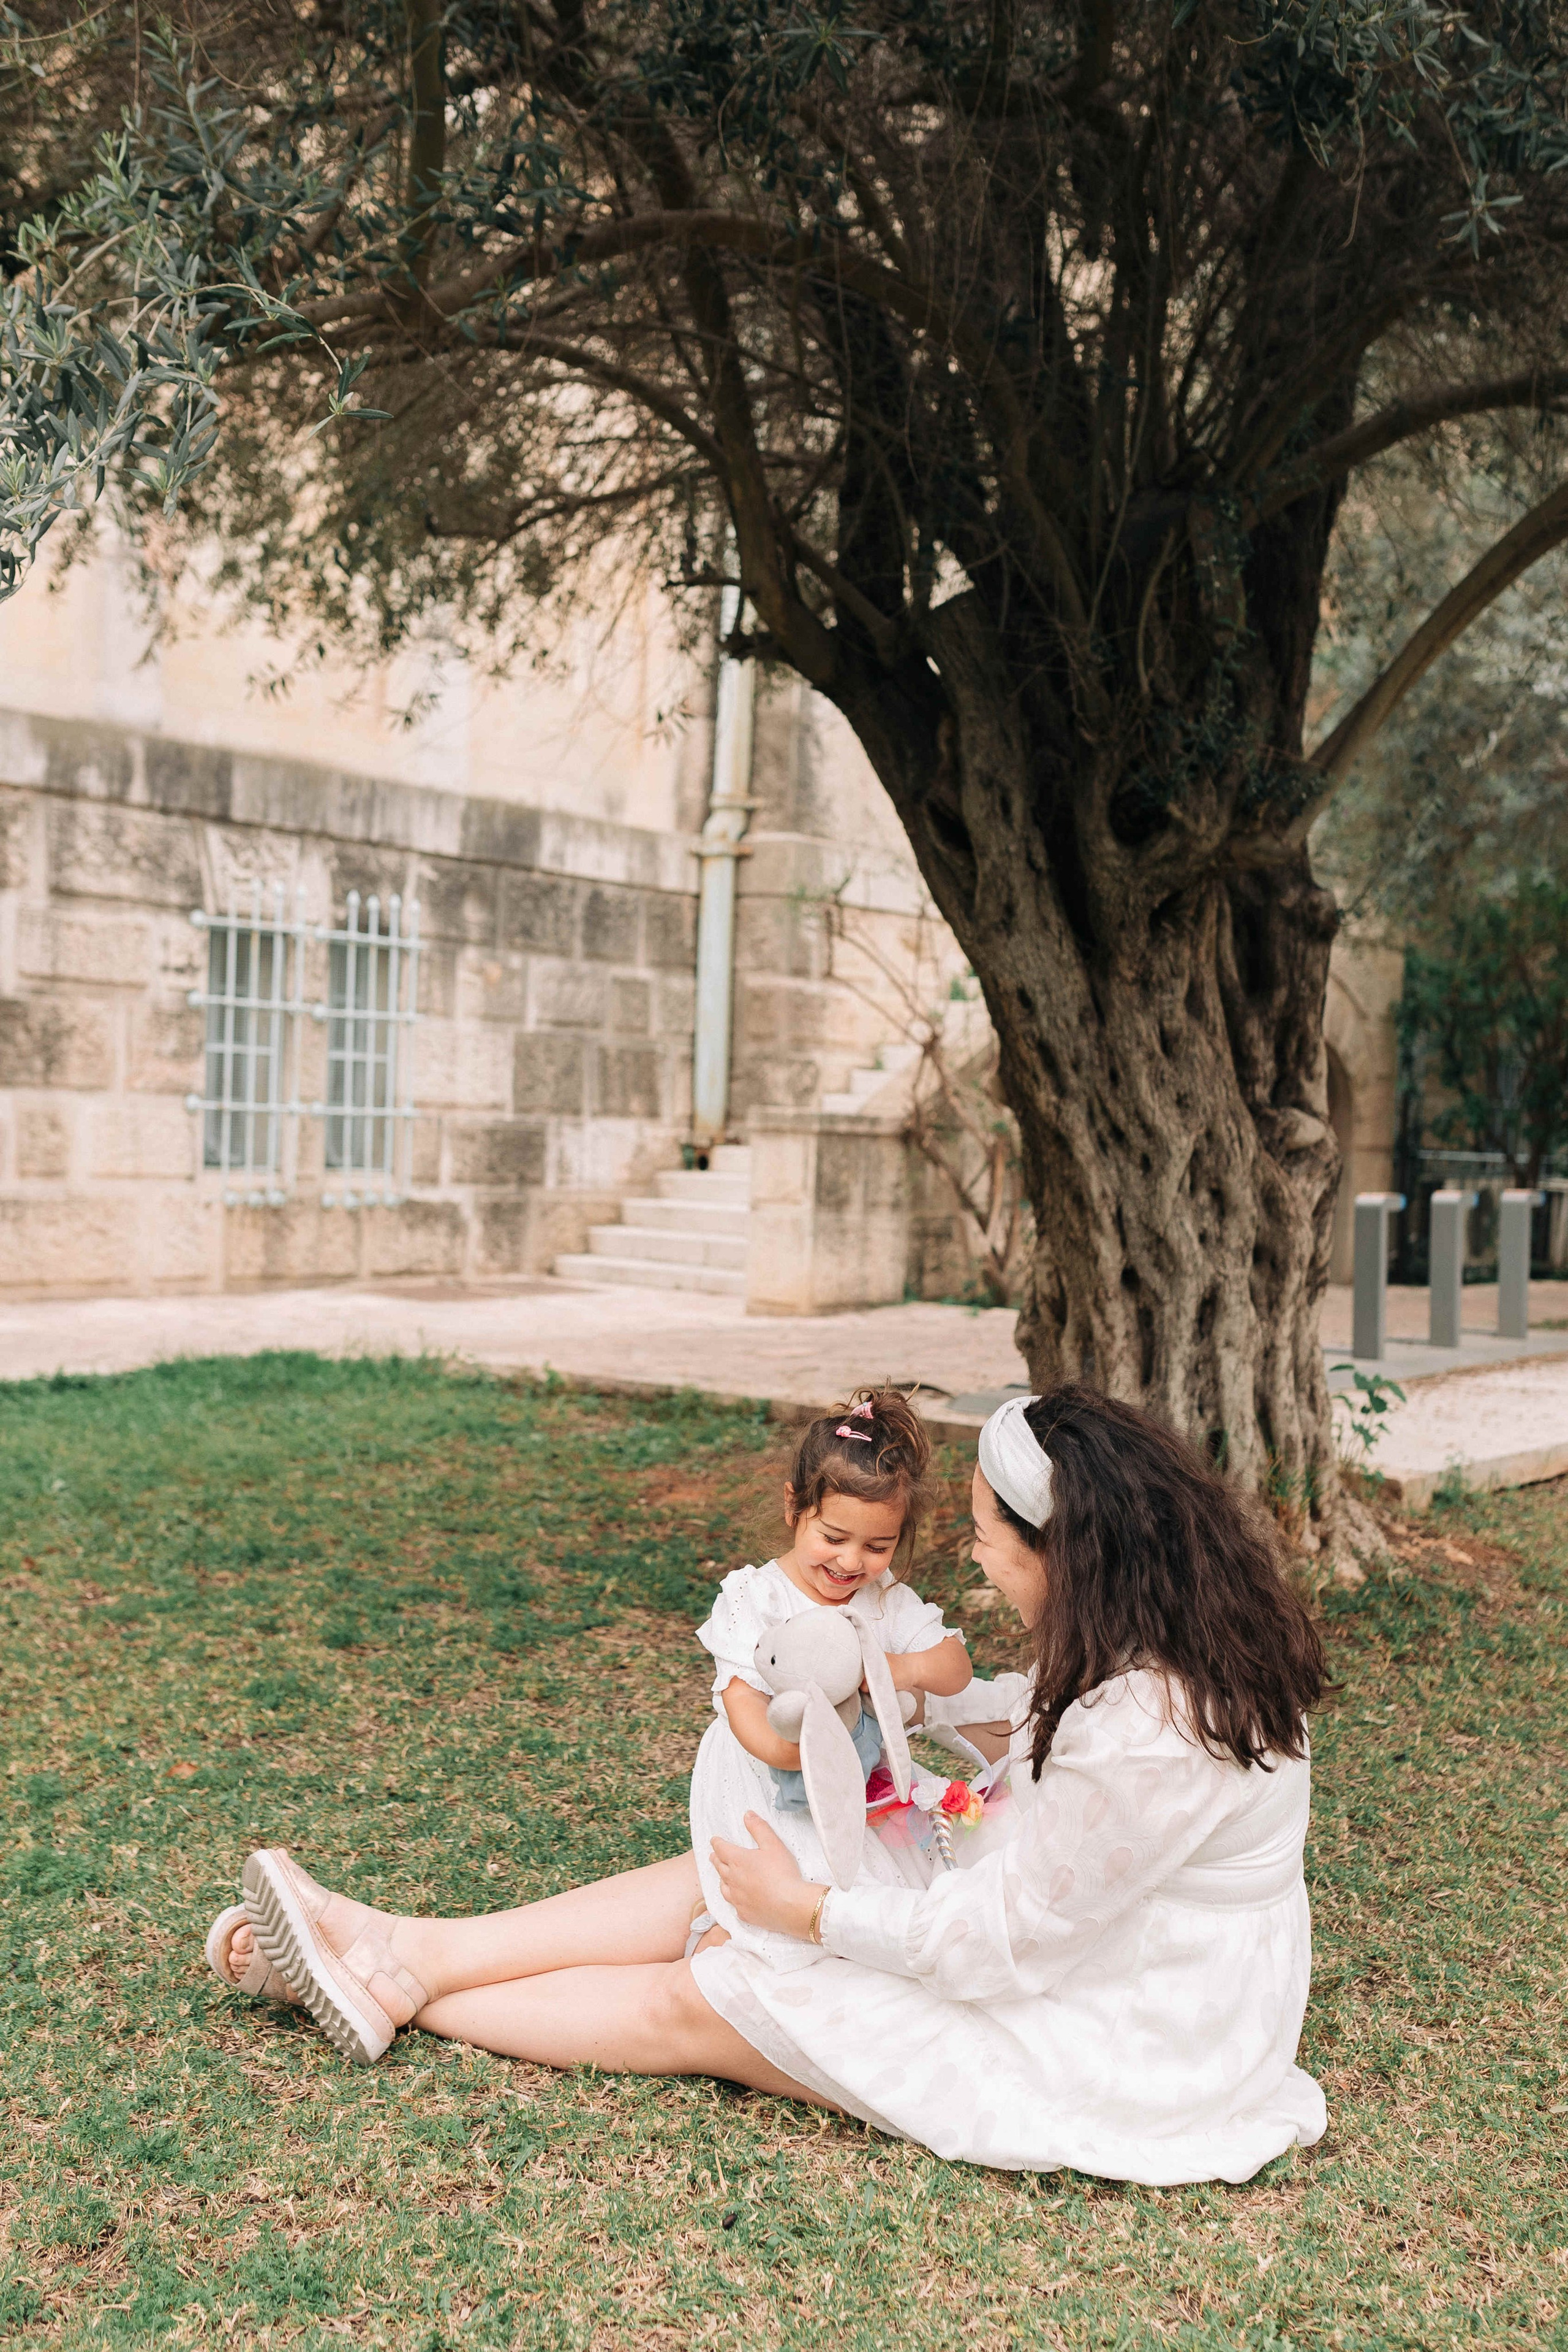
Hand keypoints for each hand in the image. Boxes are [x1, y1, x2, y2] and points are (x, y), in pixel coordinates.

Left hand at [710, 1813, 825, 1940]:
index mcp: (738, 1860)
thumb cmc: (782, 1872)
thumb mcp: (773, 1844)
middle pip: (719, 1867)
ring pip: (723, 1886)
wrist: (790, 1905)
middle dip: (716, 1859)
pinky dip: (733, 1898)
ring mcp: (737, 1898)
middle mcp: (733, 1879)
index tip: (714, 1840)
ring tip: (722, 1875)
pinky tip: (736, 1898)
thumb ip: (759, 1828)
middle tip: (713, 1855)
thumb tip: (747, 1814)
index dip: (717, 1843)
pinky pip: (733, 1904)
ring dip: (721, 1878)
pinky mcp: (744, 1913)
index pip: (721, 1848)